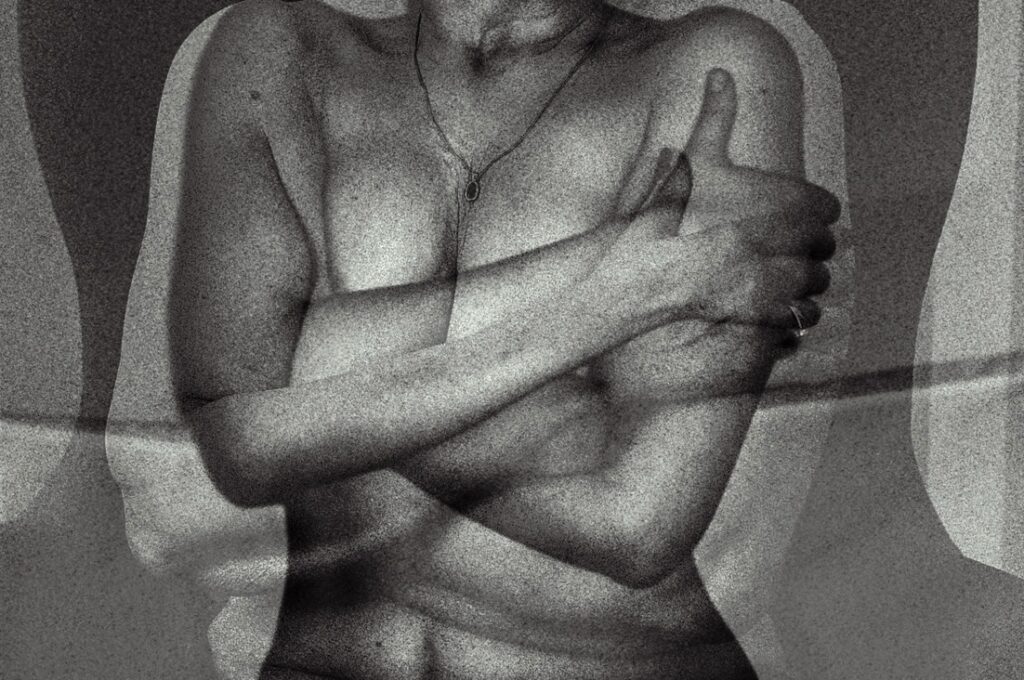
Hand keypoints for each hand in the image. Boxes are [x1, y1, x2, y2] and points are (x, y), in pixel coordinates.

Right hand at [591, 69, 838, 336]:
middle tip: (800, 252)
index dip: (816, 213)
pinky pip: (798, 315)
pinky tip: (781, 312)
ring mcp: (775, 276)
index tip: (806, 219)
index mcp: (781, 199)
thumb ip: (715, 115)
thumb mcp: (694, 157)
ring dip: (809, 283)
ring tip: (794, 284)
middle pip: (824, 246)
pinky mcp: (762, 312)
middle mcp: (786, 237)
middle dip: (815, 249)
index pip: (825, 208)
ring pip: (815, 283)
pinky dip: (795, 315)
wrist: (640, 265)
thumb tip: (720, 73)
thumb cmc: (667, 210)